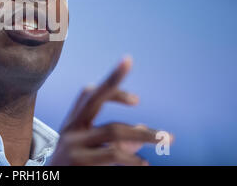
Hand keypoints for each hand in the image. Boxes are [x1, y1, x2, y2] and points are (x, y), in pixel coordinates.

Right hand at [48, 56, 172, 165]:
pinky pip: (114, 153)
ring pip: (114, 130)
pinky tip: (143, 163)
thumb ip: (112, 140)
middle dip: (116, 86)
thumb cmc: (72, 168)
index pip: (88, 95)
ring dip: (144, 133)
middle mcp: (70, 130)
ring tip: (165, 139)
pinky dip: (133, 158)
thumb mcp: (87, 151)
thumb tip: (142, 134)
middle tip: (132, 68)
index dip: (111, 85)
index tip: (136, 96)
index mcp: (72, 124)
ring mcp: (73, 145)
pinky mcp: (79, 162)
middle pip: (95, 100)